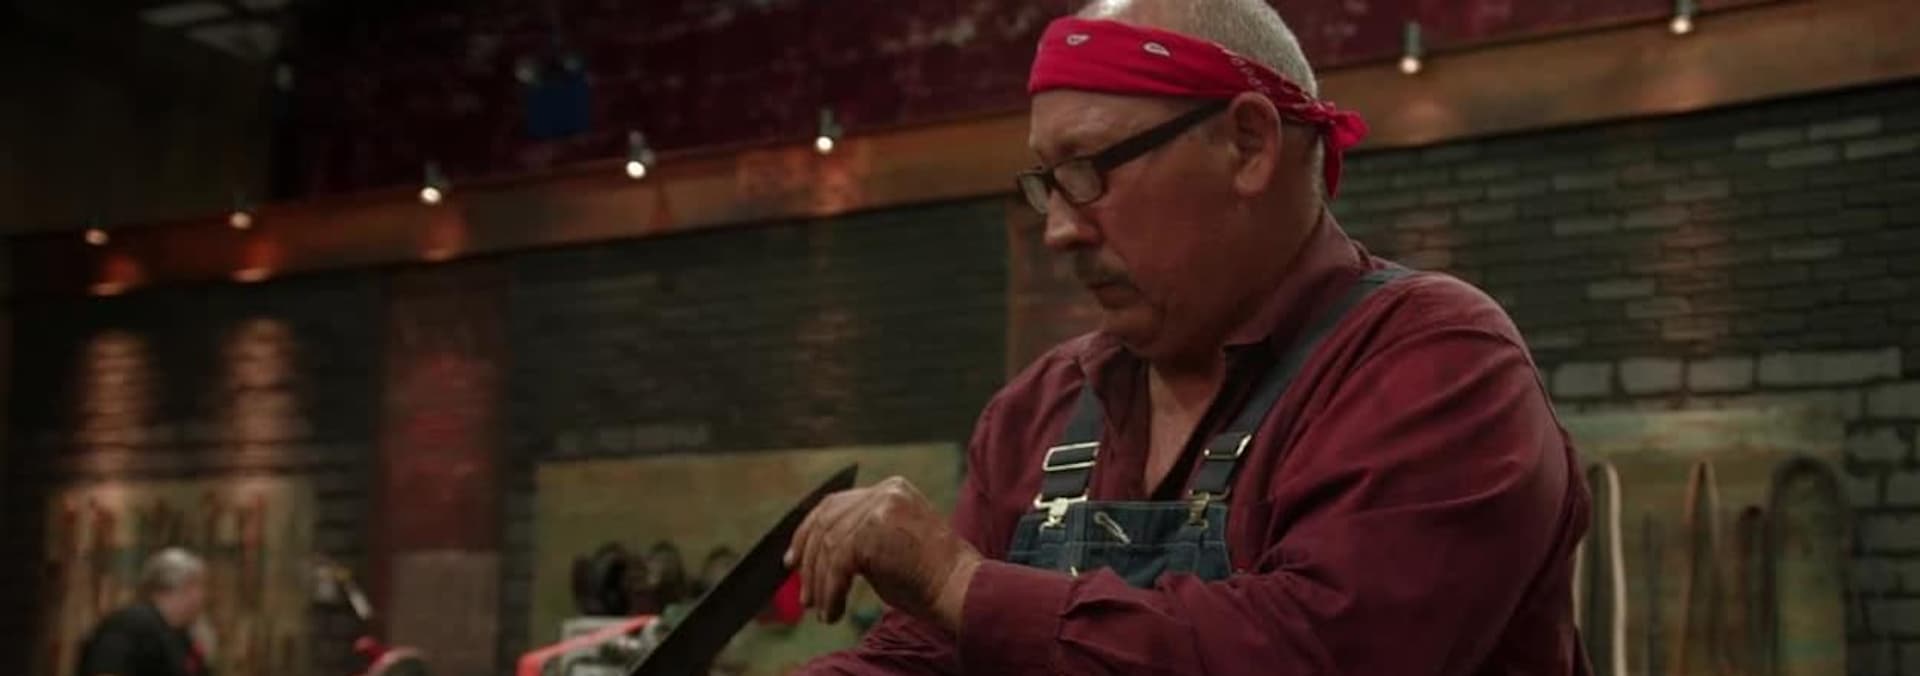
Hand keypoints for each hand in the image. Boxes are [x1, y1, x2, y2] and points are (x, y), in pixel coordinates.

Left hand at [783, 476, 982, 630]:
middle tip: (801, 590)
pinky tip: (833, 611)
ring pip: (829, 545)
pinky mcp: (874, 529)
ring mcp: (880, 506)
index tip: (793, 559)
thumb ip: (857, 541)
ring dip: (820, 583)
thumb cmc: (931, 578)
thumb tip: (817, 558)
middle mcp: (885, 491)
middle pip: (826, 520)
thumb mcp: (890, 547)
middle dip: (807, 557)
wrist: (961, 587)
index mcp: (891, 489)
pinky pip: (837, 564)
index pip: (835, 505)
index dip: (808, 532)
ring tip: (820, 608)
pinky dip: (830, 591)